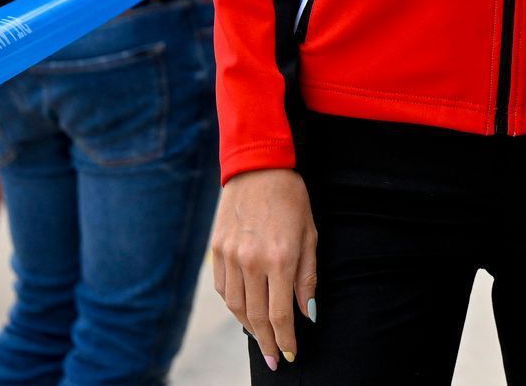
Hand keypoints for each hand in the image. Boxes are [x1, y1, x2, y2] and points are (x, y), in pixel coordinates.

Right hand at [211, 168, 317, 371]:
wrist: (258, 168)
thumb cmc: (291, 199)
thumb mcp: (310, 235)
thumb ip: (307, 277)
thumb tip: (306, 313)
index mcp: (280, 258)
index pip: (280, 314)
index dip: (285, 338)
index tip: (289, 355)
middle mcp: (251, 261)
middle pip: (256, 316)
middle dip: (267, 342)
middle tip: (274, 359)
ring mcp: (230, 257)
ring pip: (236, 307)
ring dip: (249, 328)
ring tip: (261, 339)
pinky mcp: (216, 251)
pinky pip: (223, 289)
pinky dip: (233, 306)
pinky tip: (244, 312)